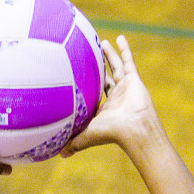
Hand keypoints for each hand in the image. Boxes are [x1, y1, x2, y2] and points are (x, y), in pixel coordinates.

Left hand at [60, 35, 158, 157]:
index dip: (86, 88)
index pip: (93, 96)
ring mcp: (125, 87)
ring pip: (115, 67)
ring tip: (101, 43)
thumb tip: (59, 154)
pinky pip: (128, 61)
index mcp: (105, 109)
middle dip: (98, 68)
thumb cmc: (111, 133)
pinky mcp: (134, 79)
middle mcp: (115, 98)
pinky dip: (124, 50)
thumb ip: (73, 142)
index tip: (76, 79)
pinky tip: (119, 38)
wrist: (134, 129)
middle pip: (104, 78)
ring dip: (109, 55)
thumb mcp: (87, 135)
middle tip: (89, 55)